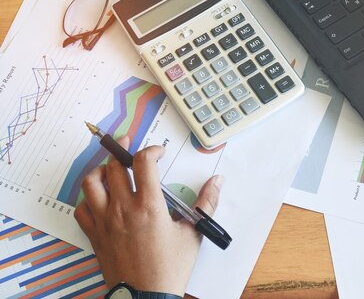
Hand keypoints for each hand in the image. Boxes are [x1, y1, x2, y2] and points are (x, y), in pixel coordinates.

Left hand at [74, 136, 222, 295]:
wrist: (147, 296)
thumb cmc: (169, 268)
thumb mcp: (193, 233)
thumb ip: (206, 204)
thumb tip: (217, 183)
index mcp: (149, 206)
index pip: (143, 162)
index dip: (151, 150)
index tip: (158, 153)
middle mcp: (123, 209)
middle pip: (114, 166)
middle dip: (121, 149)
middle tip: (128, 144)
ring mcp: (105, 221)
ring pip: (91, 183)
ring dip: (100, 170)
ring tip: (109, 168)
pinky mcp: (95, 235)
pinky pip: (81, 209)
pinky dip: (88, 199)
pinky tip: (100, 199)